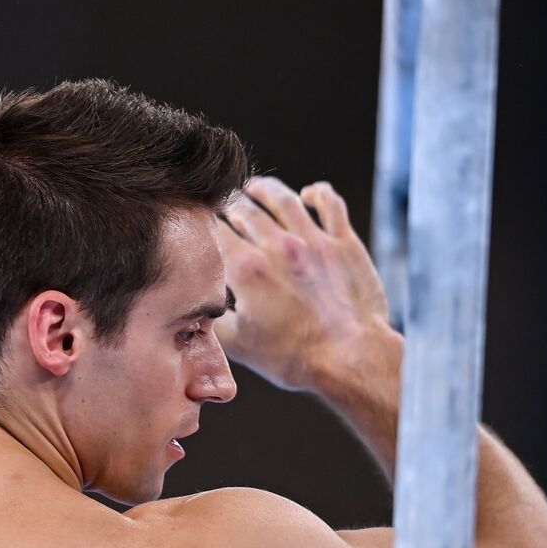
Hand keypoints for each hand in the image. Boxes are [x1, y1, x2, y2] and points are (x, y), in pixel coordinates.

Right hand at [213, 176, 392, 390]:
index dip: (203, 227)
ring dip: (264, 190)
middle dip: (229, 205)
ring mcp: (313, 241)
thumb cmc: (295, 357)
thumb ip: (212, 321)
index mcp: (247, 270)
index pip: (214, 233)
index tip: (200, 226)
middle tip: (223, 206)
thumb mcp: (238, 345)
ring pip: (283, 199)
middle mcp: (278, 247)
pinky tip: (309, 193)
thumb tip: (196, 310)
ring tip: (254, 188)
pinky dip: (318, 193)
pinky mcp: (344, 244)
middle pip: (244, 210)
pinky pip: (330, 204)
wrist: (350, 359)